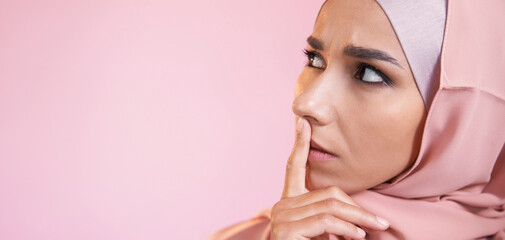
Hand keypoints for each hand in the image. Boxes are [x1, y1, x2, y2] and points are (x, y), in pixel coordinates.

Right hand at [269, 118, 389, 239]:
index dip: (300, 143)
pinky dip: (347, 228)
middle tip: (380, 221)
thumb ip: (331, 219)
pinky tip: (359, 236)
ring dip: (358, 219)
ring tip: (375, 229)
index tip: (303, 121)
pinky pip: (325, 221)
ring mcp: (282, 216)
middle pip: (328, 194)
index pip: (293, 166)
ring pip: (330, 207)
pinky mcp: (287, 229)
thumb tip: (359, 219)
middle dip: (358, 208)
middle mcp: (282, 205)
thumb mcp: (321, 234)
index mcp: (288, 201)